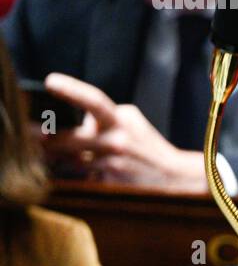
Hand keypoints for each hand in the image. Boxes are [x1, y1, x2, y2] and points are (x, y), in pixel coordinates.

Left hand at [37, 73, 207, 191]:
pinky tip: (94, 174)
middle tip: (36, 138)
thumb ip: (104, 114)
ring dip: (64, 160)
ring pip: (69, 161)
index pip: (95, 101)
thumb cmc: (148, 146)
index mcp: (121, 121)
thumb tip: (76, 114)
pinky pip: (81, 178)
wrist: (172, 176)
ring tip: (77, 158)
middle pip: (65, 138)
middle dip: (47, 140)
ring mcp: (111, 164)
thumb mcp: (131, 121)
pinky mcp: (109, 183)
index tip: (51, 81)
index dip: (72, 90)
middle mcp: (116, 141)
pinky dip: (81, 176)